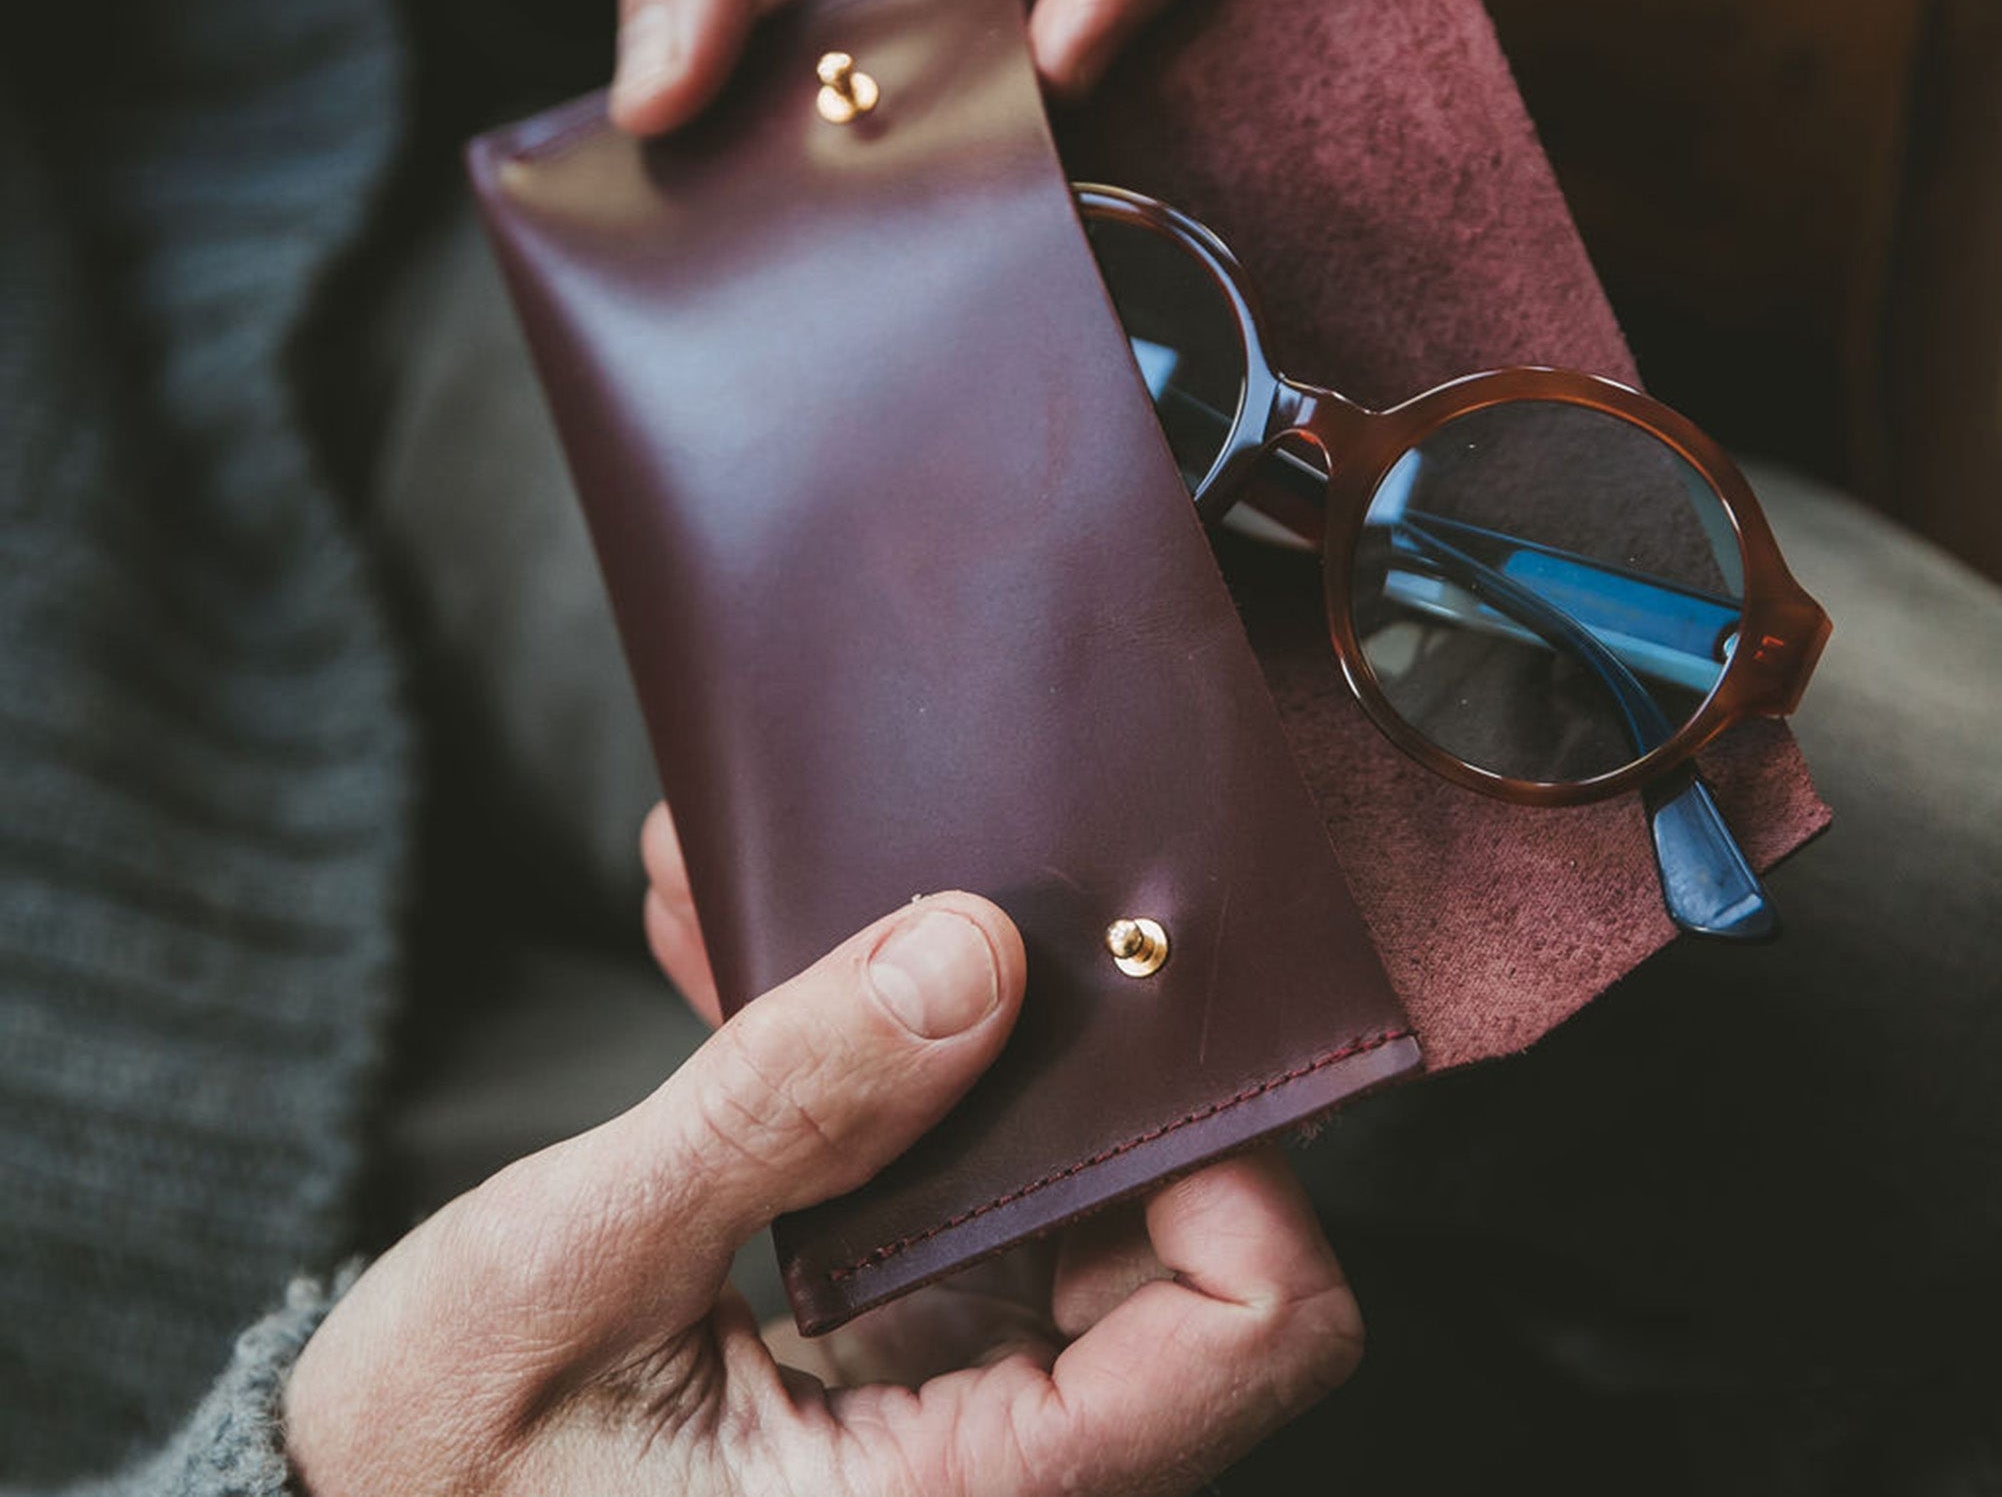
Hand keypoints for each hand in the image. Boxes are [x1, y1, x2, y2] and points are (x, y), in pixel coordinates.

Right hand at [283, 815, 1361, 1495]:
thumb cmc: (429, 1466)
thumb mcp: (568, 1273)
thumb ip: (775, 1114)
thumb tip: (974, 953)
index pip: (1248, 1335)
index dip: (1235, 1160)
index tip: (1117, 1013)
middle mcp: (989, 1460)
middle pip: (1177, 1227)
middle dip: (1065, 1047)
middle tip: (957, 886)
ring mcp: (951, 1387)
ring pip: (1054, 1175)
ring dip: (940, 1024)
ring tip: (788, 898)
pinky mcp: (893, 1332)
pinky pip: (945, 1172)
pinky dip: (867, 1064)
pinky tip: (740, 957)